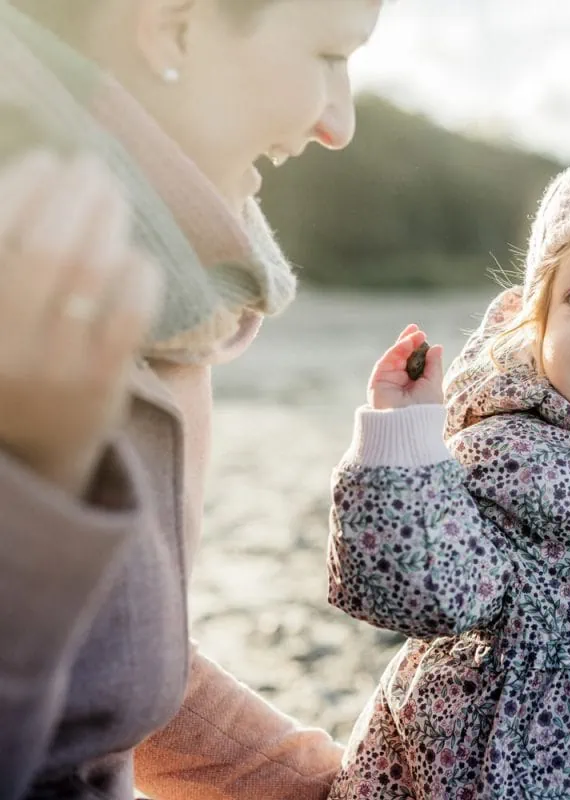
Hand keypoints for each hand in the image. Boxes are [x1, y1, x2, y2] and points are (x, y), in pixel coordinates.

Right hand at [0, 150, 161, 496]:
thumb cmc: (3, 357)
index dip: (24, 187)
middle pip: (47, 246)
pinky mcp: (99, 385)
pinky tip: (137, 257)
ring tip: (112, 196)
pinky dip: (136, 274)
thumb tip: (39, 176)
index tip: (45, 160)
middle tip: (92, 166)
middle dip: (74, 195)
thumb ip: (8, 252)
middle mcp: (0, 344)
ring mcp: (50, 367)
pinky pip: (129, 313)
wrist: (29, 452)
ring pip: (89, 273)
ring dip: (107, 222)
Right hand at [368, 324, 444, 409]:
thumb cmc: (425, 409)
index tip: (423, 335)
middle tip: (417, 330)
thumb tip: (437, 347)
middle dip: (409, 342)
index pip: (415, 361)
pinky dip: (396, 351)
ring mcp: (388, 381)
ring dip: (404, 344)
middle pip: (403, 356)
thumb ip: (434, 365)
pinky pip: (386, 361)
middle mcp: (400, 382)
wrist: (409, 425)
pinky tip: (406, 344)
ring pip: (394, 357)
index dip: (417, 347)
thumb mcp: (433, 384)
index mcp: (415, 384)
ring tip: (415, 336)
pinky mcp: (378, 381)